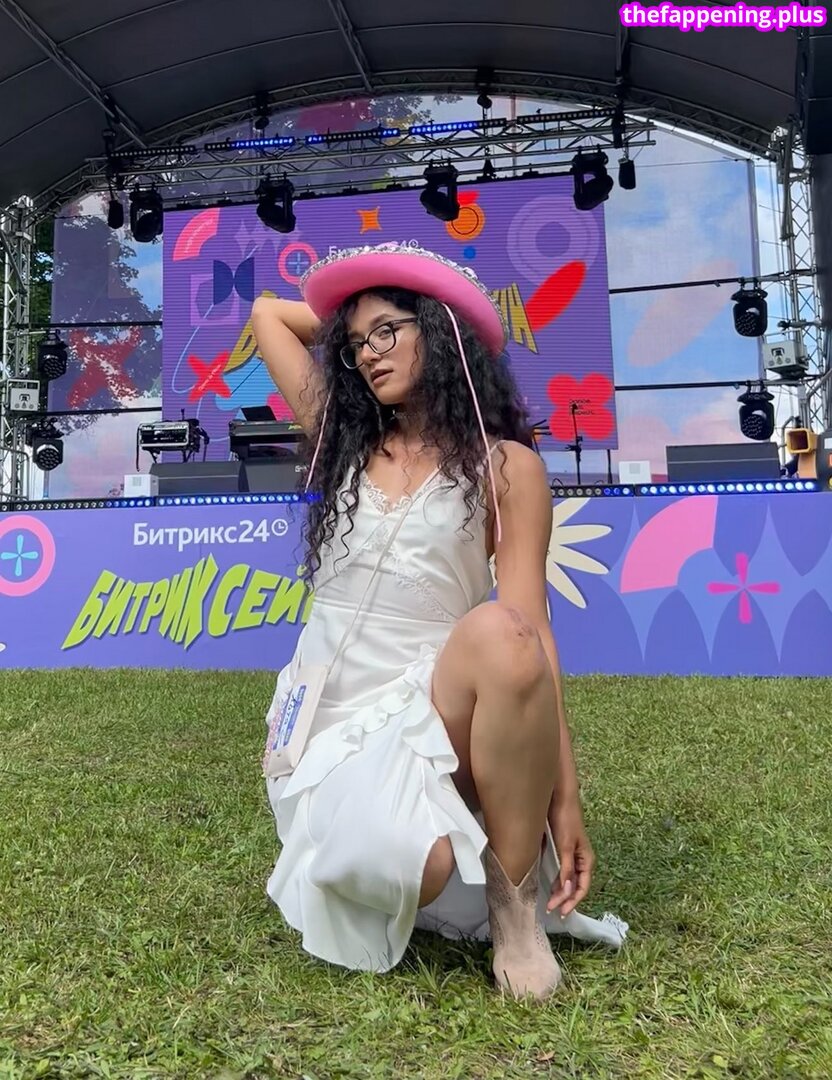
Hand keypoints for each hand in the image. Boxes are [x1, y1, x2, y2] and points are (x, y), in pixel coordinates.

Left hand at [546, 796, 594, 917]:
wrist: (560, 797)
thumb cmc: (565, 819)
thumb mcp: (566, 845)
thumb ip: (567, 868)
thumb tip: (567, 889)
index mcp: (586, 859)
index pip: (582, 888)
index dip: (573, 902)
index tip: (561, 912)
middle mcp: (581, 860)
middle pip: (575, 886)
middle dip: (565, 899)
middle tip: (552, 910)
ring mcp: (573, 855)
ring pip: (568, 879)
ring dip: (560, 892)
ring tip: (549, 902)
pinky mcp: (563, 850)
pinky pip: (562, 870)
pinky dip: (556, 880)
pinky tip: (548, 885)